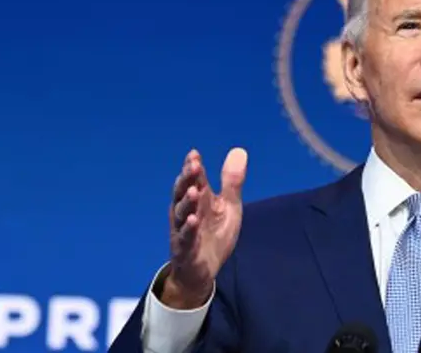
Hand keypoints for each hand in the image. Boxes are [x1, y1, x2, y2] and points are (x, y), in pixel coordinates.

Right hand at [162, 147, 247, 308]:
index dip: (193, 166)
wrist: (204, 270)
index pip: (194, 179)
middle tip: (193, 166)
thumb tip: (239, 150)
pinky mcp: (185, 248)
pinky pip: (186, 237)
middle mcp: (188, 211)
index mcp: (199, 199)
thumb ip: (232, 182)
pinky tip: (193, 219)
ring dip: (187, 202)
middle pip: (183, 192)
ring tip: (193, 191)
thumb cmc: (214, 234)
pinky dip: (189, 228)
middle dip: (187, 179)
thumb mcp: (229, 206)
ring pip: (181, 213)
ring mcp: (184, 229)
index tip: (194, 154)